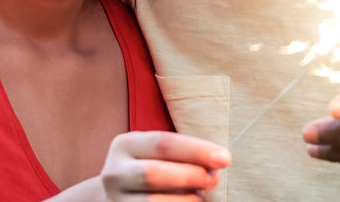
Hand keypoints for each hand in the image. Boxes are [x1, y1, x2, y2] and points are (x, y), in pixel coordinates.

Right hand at [99, 131, 230, 200]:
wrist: (124, 194)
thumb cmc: (156, 169)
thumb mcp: (164, 155)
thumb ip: (186, 157)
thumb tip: (216, 166)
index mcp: (126, 145)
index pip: (164, 144)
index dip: (197, 150)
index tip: (225, 158)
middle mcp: (114, 172)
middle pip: (153, 173)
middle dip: (190, 176)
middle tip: (213, 180)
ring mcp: (114, 198)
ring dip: (185, 201)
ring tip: (199, 197)